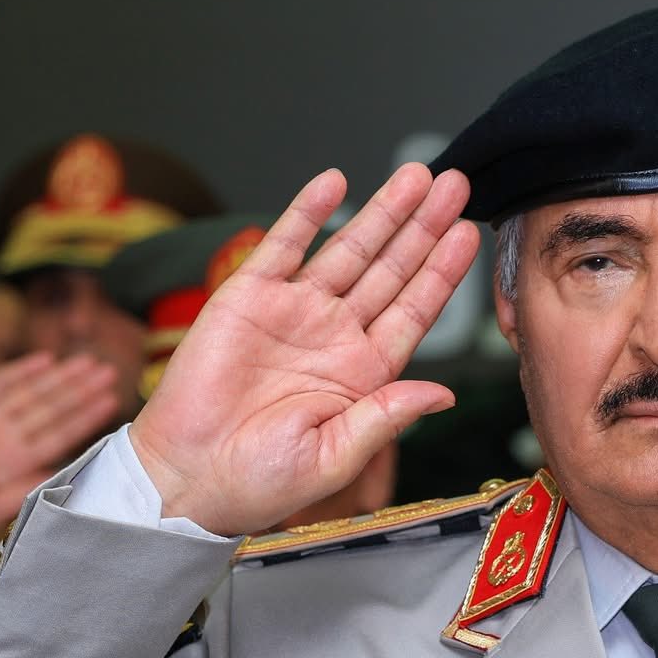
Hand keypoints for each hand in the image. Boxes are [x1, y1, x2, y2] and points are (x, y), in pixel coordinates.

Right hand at [130, 163, 477, 535]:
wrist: (188, 476)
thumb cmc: (260, 480)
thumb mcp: (336, 455)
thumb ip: (388, 416)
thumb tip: (445, 394)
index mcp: (364, 373)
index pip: (414, 311)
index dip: (441, 273)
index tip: (468, 236)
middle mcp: (335, 335)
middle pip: (391, 270)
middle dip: (423, 227)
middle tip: (456, 185)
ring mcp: (294, 312)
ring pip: (349, 249)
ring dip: (382, 212)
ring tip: (416, 176)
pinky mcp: (247, 297)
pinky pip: (284, 244)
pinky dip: (308, 212)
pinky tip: (335, 182)